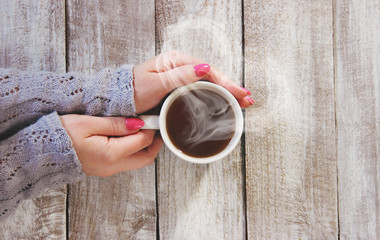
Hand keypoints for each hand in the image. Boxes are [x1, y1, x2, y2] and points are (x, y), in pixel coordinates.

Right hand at [60, 114, 162, 176]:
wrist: (41, 151)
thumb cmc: (61, 135)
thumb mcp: (89, 123)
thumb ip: (116, 124)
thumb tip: (139, 124)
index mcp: (110, 154)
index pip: (143, 141)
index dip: (150, 127)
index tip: (151, 116)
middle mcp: (112, 166)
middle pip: (146, 158)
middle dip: (155, 142)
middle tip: (155, 126)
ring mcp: (108, 169)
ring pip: (138, 161)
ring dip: (145, 146)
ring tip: (142, 128)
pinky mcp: (104, 168)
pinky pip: (126, 161)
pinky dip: (134, 150)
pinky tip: (129, 136)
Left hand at [133, 50, 253, 113]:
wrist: (120, 100)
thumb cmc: (133, 91)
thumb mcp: (156, 83)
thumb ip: (180, 76)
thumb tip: (204, 68)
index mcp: (176, 61)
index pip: (207, 70)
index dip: (225, 82)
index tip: (239, 92)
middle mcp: (181, 67)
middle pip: (212, 76)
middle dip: (231, 87)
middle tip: (247, 99)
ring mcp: (181, 77)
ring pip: (209, 84)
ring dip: (226, 92)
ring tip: (242, 101)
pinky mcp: (179, 88)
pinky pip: (201, 90)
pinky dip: (215, 96)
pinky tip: (224, 102)